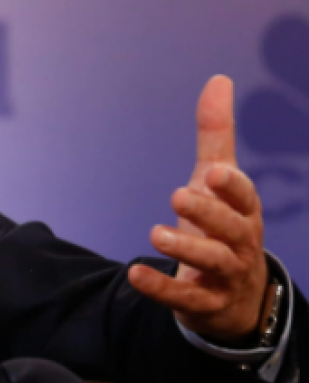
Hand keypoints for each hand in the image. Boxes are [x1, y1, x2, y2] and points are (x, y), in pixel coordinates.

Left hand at [128, 76, 267, 343]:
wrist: (236, 297)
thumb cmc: (224, 227)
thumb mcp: (219, 183)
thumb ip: (216, 135)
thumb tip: (219, 79)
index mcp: (244, 212)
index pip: (246, 198)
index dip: (233, 187)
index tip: (215, 173)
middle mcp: (241, 244)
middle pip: (232, 230)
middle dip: (209, 213)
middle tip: (178, 196)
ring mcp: (225, 276)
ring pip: (214, 263)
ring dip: (186, 247)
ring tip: (154, 232)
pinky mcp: (205, 304)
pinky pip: (186, 297)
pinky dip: (162, 287)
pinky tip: (135, 273)